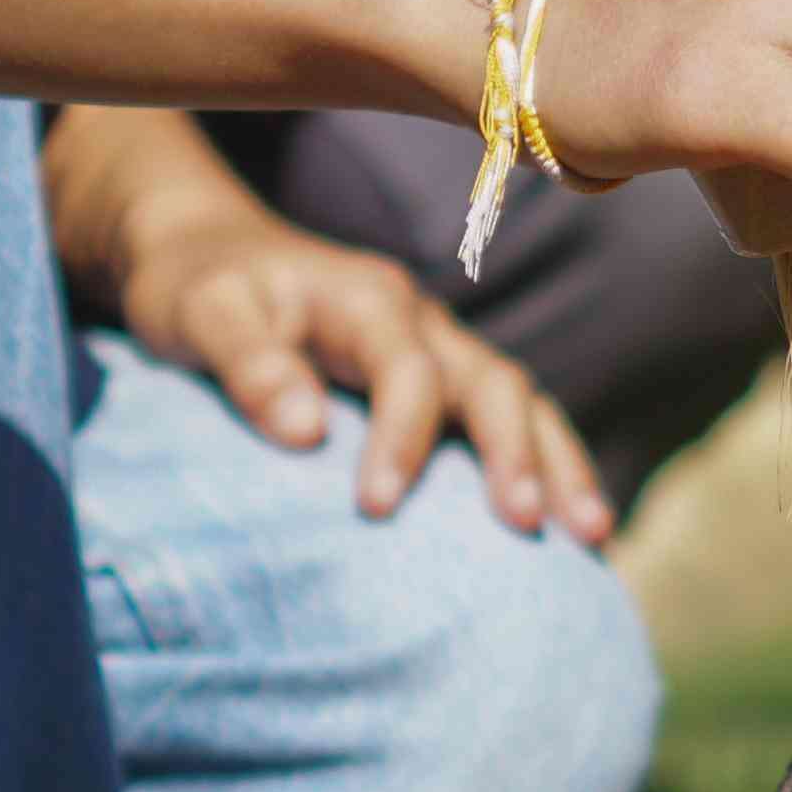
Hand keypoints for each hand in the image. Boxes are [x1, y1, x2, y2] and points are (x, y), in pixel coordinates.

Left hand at [105, 179, 609, 538]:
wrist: (207, 252)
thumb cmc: (198, 287)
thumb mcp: (202, 314)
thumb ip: (249, 365)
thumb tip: (307, 433)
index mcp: (370, 302)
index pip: (407, 373)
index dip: (401, 440)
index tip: (373, 510)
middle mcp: (419, 321)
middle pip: (493, 382)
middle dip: (518, 454)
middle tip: (527, 527)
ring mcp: (438, 350)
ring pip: (520, 401)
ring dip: (558, 465)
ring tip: (593, 539)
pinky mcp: (438, 381)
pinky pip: (510, 419)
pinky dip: (545, 466)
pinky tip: (569, 527)